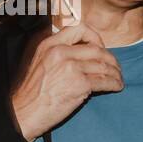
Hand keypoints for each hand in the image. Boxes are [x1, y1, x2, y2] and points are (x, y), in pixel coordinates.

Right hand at [9, 22, 122, 141]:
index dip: (95, 37)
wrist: (24, 113)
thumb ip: (56, 53)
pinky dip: (114, 83)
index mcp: (49, 44)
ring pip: (103, 65)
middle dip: (110, 58)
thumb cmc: (31, 93)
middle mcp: (61, 52)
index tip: (100, 47)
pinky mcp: (79, 84)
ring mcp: (71, 67)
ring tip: (118, 78)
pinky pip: (104, 81)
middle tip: (115, 66)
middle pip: (96, 49)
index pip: (79, 29)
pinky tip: (116, 86)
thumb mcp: (39, 62)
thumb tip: (80, 54)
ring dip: (115, 72)